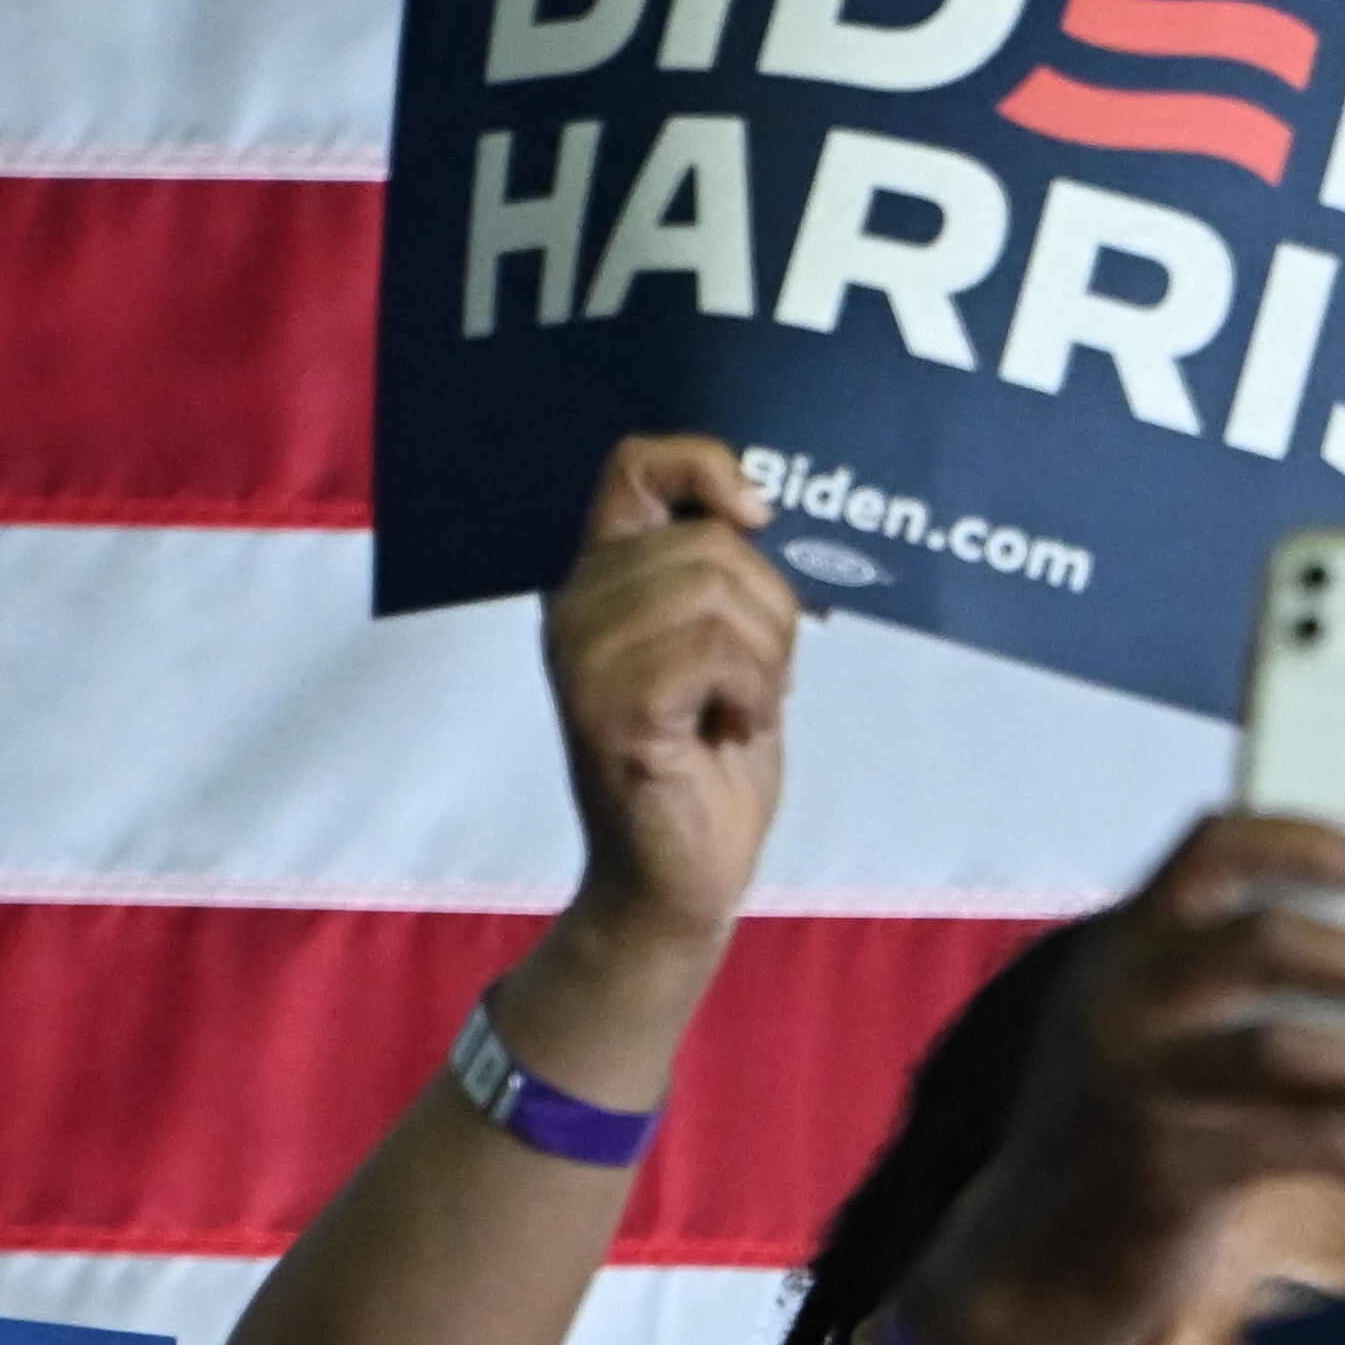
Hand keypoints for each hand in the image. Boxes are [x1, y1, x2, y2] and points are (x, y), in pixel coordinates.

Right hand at [541, 437, 798, 944]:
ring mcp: (584, 659)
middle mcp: (575, 609)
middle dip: (769, 609)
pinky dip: (753, 694)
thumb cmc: (707, 764)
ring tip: (744, 709)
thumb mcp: (722, 650)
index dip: (703, 464)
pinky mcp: (609, 708)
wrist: (678, 880)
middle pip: (705, 541)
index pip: (632, 464)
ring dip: (765, 658)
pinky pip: (715, 653)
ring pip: (714, 593)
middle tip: (762, 680)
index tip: (757, 514)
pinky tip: (731, 732)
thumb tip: (763, 505)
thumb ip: (721, 579)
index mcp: (597, 582)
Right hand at [902, 819, 1344, 1344]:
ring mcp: (1132, 1081)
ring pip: (1288, 1050)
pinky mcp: (1158, 1165)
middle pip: (1267, 944)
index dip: (1310, 842)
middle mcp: (1116, 996)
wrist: (1030, 1266)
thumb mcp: (1152, 1039)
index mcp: (1124, 944)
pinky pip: (1295, 1142)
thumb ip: (1229, 988)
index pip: (1213, 846)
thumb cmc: (1128, 1139)